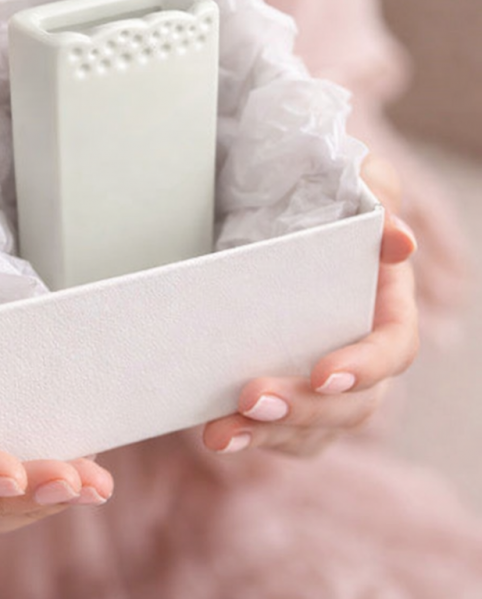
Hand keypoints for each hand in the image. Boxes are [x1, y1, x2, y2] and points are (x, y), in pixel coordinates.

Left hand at [202, 155, 418, 456]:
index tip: (324, 372)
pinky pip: (276, 432)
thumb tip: (397, 239)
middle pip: (351, 403)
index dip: (365, 366)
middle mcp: (357, 349)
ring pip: (311, 428)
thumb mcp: (343, 175)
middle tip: (251, 399)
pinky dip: (248, 436)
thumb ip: (373, 193)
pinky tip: (213, 430)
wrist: (251, 202)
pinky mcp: (284, 393)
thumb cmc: (308, 190)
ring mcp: (320, 378)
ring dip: (267, 434)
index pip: (393, 347)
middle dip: (304, 409)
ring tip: (218, 432)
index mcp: (383, 303)